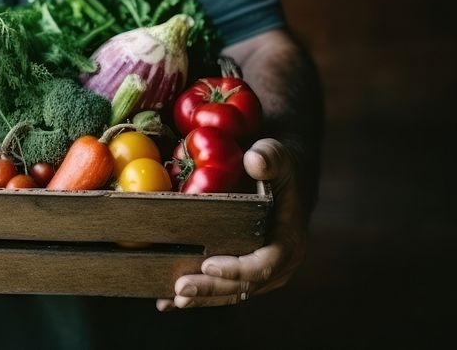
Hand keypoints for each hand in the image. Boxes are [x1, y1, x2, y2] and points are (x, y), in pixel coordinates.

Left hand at [156, 138, 307, 310]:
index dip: (237, 269)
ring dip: (202, 297)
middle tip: (180, 288)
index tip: (209, 265)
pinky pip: (222, 288)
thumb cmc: (280, 166)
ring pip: (231, 292)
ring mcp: (260, 271)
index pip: (264, 264)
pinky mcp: (243, 270)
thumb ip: (269, 158)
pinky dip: (198, 294)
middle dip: (211, 289)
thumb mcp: (277, 156)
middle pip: (243, 285)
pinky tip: (167, 301)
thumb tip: (255, 160)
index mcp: (288, 242)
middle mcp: (277, 264)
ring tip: (170, 300)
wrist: (284, 177)